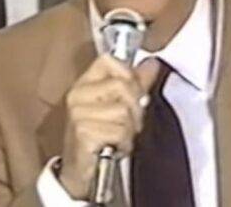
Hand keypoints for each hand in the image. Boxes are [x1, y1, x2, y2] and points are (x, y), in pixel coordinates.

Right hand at [57, 54, 159, 199]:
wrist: (80, 170)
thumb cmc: (99, 136)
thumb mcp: (117, 105)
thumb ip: (136, 83)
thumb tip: (152, 62)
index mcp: (84, 83)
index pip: (108, 60)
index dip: (128, 73)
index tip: (133, 91)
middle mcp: (78, 95)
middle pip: (123, 85)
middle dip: (135, 108)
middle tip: (129, 123)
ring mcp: (78, 114)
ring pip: (123, 111)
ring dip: (129, 129)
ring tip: (120, 136)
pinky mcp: (83, 133)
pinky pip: (119, 131)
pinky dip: (124, 143)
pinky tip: (115, 146)